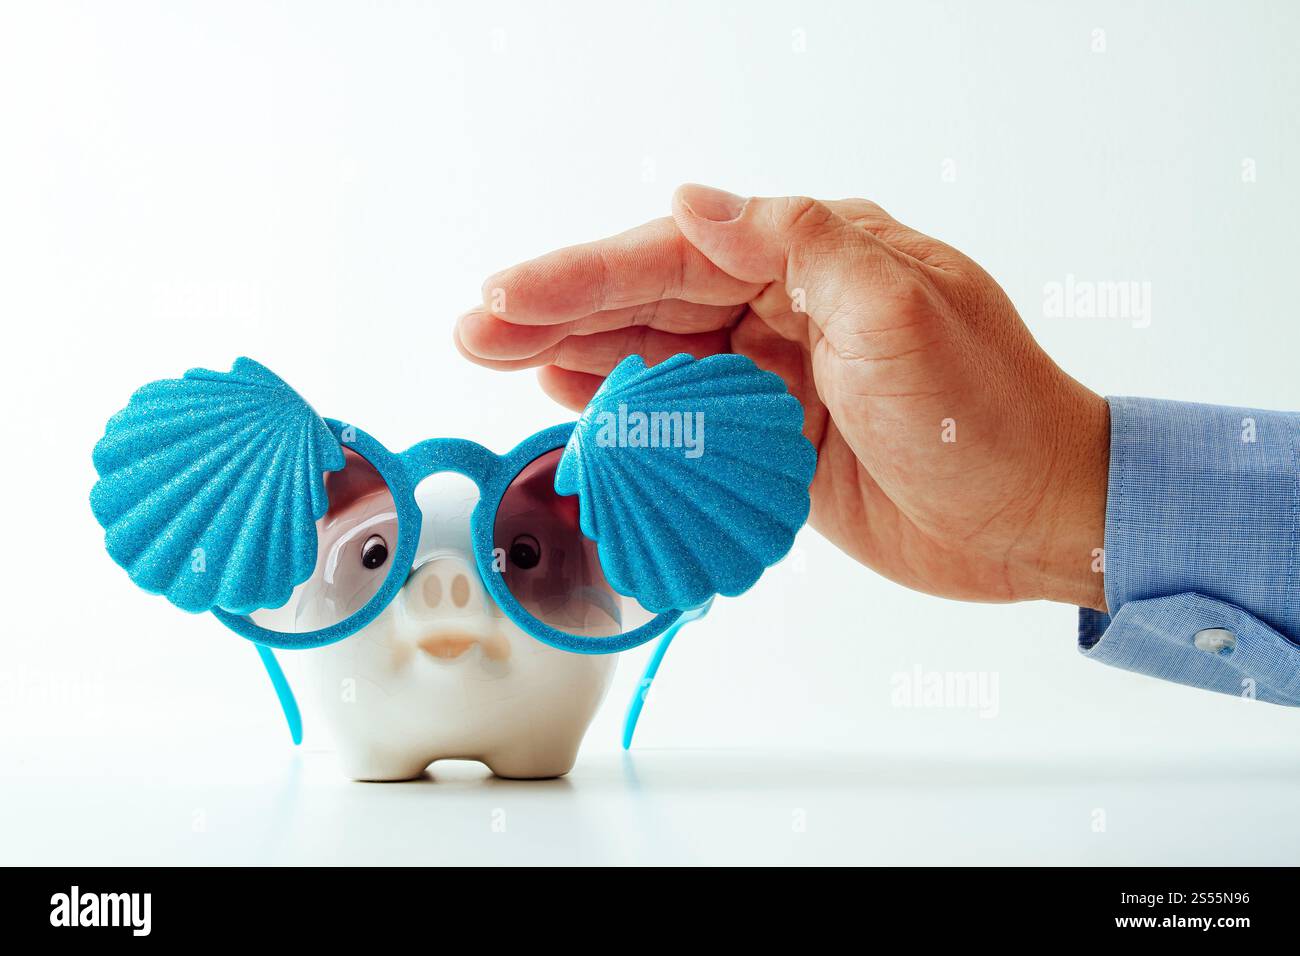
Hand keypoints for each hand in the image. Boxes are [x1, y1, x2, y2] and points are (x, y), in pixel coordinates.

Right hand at [456, 185, 1108, 610]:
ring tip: (500, 355)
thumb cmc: (987, 412)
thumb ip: (799, 249)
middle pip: (652, 301)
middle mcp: (791, 306)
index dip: (586, 273)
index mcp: (818, 258)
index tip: (510, 293)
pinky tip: (575, 397)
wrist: (1037, 515)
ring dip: (578, 355)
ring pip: (658, 355)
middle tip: (477, 327)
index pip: (678, 257)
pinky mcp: (776, 438)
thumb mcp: (901, 311)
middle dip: (560, 311)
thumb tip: (696, 203)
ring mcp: (780, 374)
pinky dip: (627, 407)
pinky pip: (685, 416)